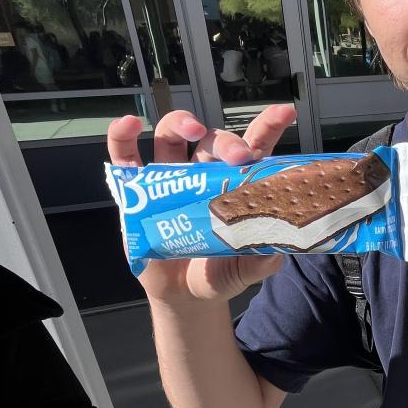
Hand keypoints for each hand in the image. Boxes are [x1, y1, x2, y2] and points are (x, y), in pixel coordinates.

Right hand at [107, 104, 297, 304]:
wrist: (185, 296)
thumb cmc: (219, 273)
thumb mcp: (246, 269)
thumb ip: (262, 260)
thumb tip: (274, 253)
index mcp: (234, 184)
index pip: (254, 148)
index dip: (268, 127)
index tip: (284, 112)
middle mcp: (202, 173)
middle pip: (213, 141)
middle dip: (226, 141)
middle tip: (237, 156)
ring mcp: (167, 178)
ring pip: (172, 134)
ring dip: (181, 123)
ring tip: (192, 129)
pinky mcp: (136, 190)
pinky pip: (124, 155)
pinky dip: (122, 135)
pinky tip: (129, 124)